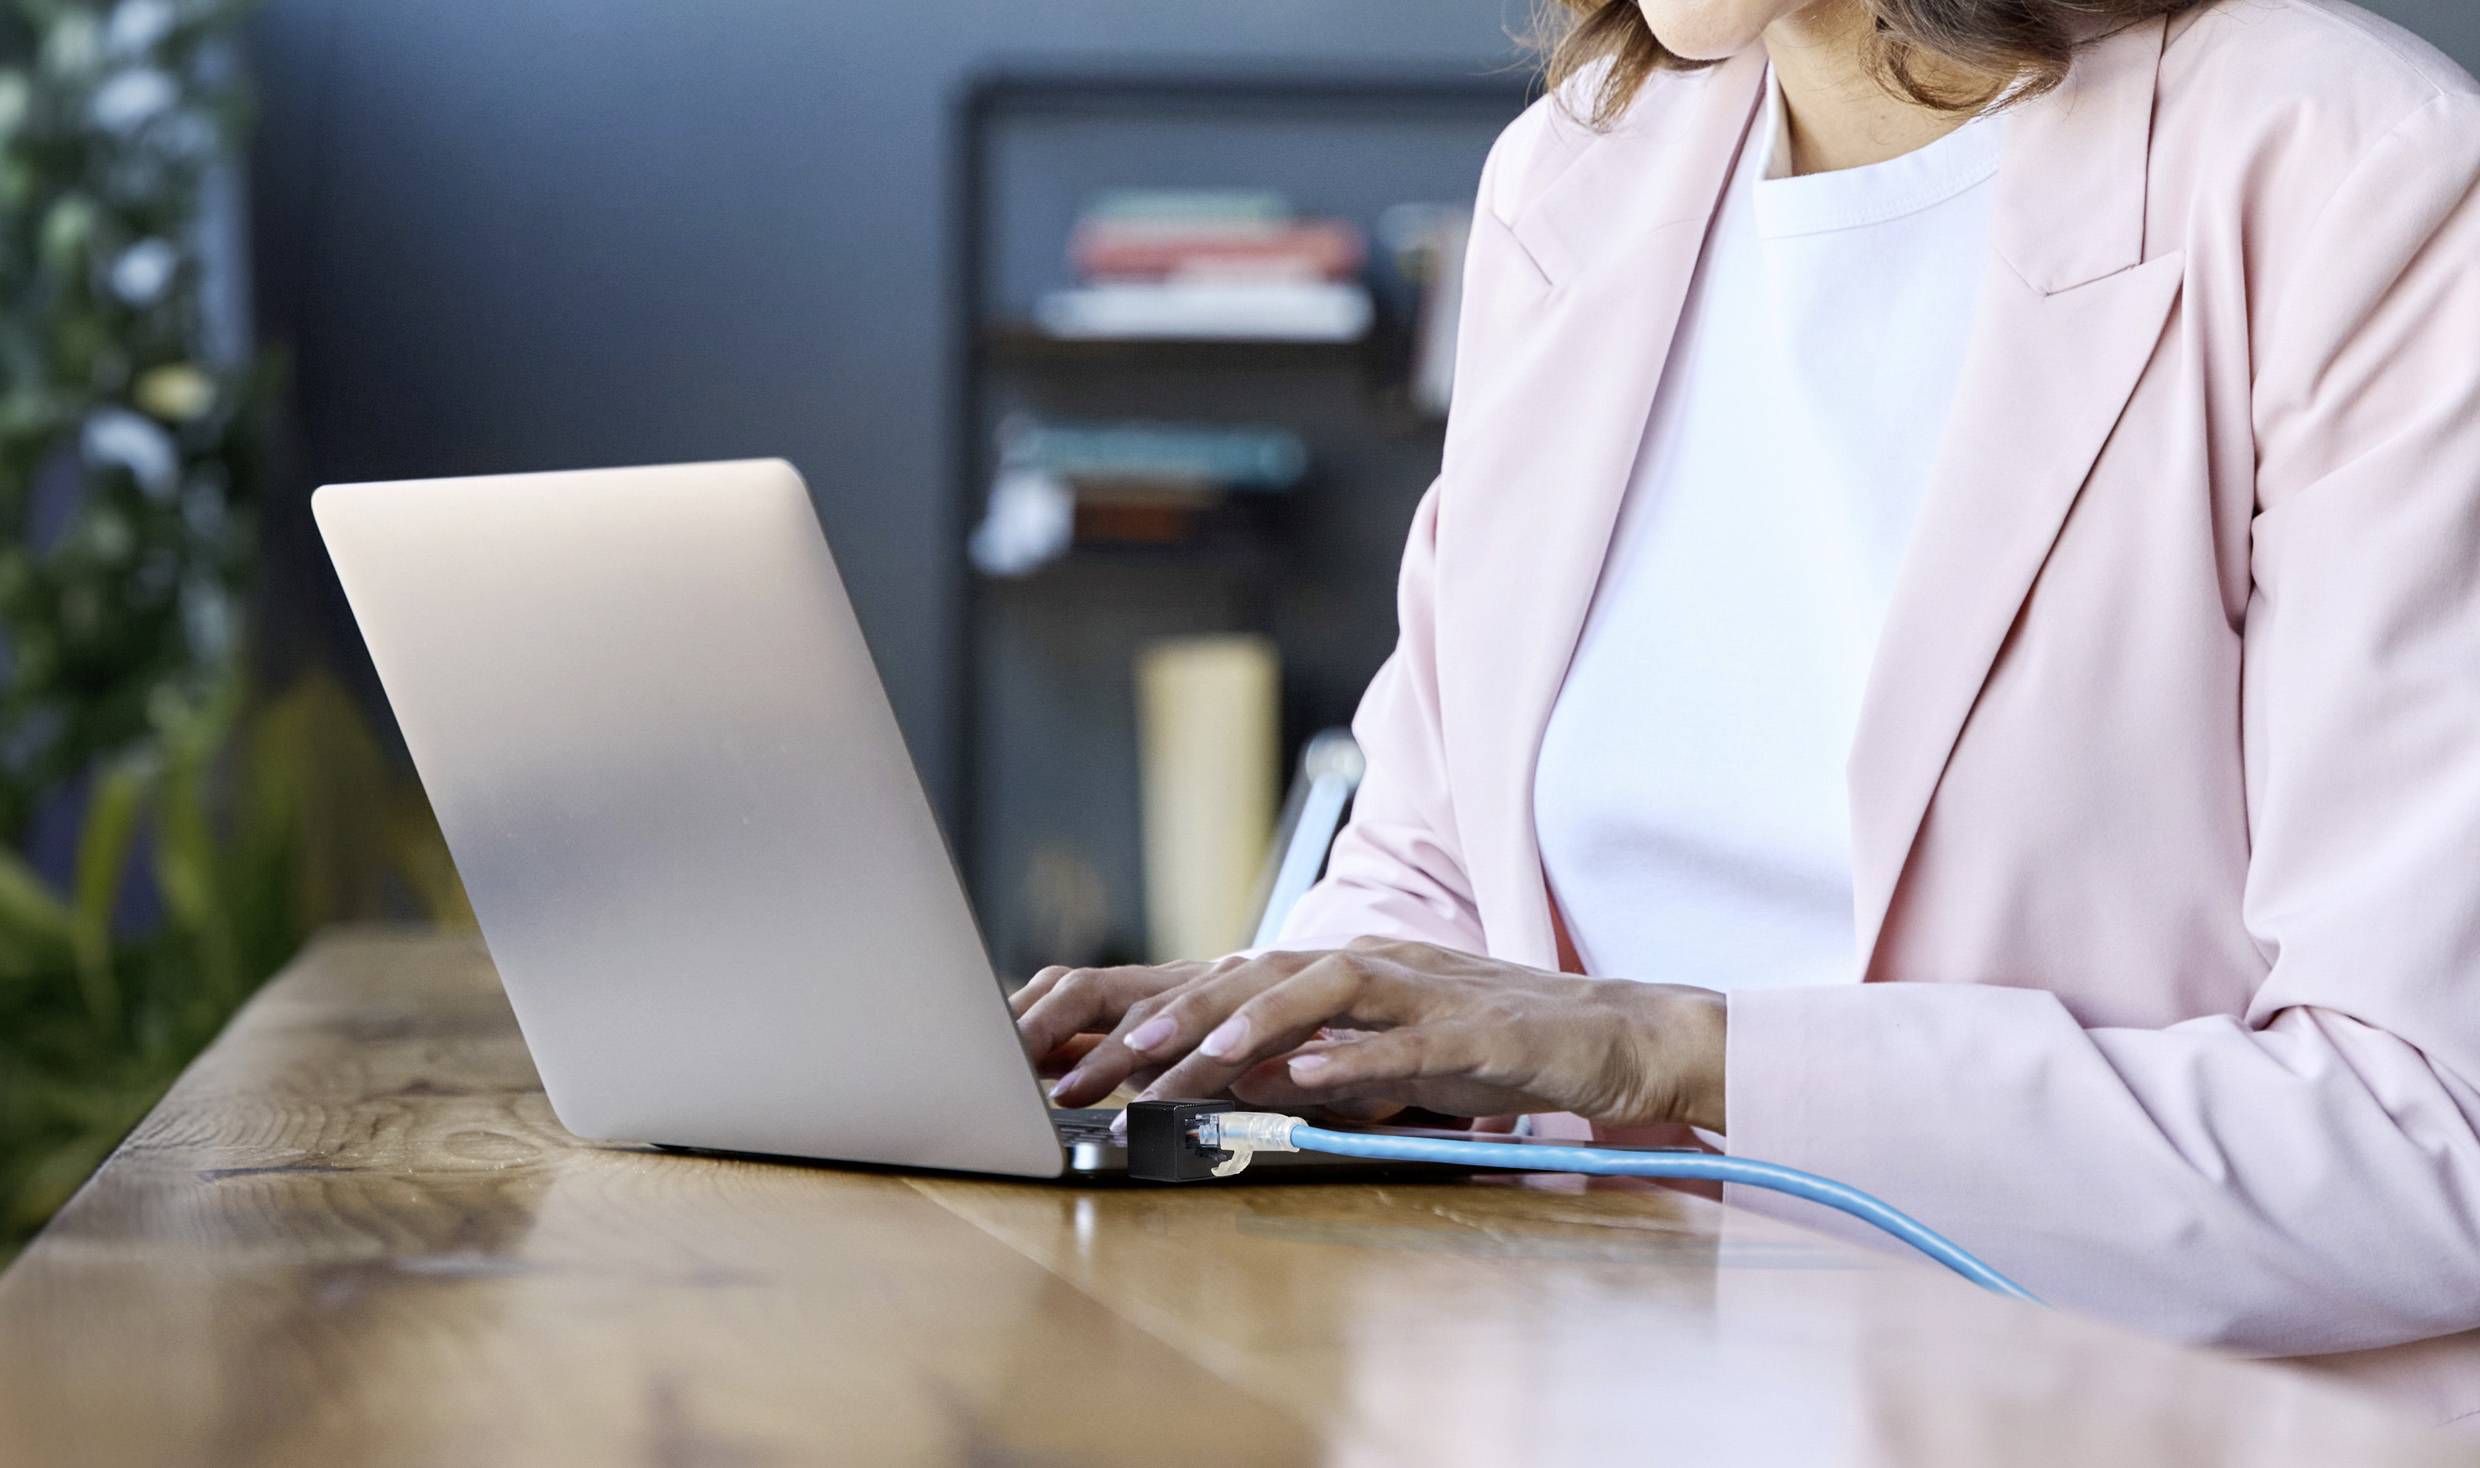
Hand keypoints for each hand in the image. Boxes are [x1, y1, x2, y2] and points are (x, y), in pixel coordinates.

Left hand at [1016, 937, 1726, 1131]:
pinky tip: (1300, 1082)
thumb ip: (1314, 1061)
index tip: (1083, 1061)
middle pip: (1257, 974)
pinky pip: (1402, 1042)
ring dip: (1248, 1023)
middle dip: (1173, 1016)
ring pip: (1319, 991)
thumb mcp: (1386, 1057)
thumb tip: (1232, 1082)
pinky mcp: (1473, 1033)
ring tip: (1185, 1062)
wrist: (1613, 1037)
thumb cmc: (1494, 1049)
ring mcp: (1423, 992)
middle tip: (1104, 1064)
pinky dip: (1350, 1059)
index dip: (1154, 1015)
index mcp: (1345, 973)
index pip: (1232, 982)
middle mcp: (1373, 966)